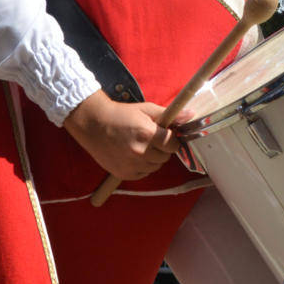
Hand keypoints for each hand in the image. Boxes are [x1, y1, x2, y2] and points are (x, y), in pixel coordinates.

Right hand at [63, 90, 178, 180]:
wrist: (93, 124)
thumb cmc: (121, 114)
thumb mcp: (146, 110)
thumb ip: (169, 116)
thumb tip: (190, 115)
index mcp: (147, 133)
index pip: (173, 144)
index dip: (171, 139)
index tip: (165, 134)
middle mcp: (140, 151)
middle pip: (166, 156)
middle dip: (162, 148)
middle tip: (151, 138)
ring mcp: (131, 164)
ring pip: (156, 166)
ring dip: (153, 158)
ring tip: (141, 145)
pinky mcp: (124, 174)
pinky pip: (144, 173)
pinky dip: (142, 166)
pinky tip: (133, 154)